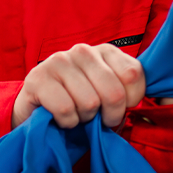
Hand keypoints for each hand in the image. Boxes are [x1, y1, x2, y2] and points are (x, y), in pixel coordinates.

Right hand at [13, 44, 144, 128]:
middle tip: (97, 119)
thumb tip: (135, 104)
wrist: (37, 108)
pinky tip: (60, 117)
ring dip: (84, 119)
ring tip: (76, 114)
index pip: (133, 75)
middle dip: (109, 116)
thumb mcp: (107, 94)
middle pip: (113, 93)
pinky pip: (66, 109)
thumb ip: (127, 92)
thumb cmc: (79, 103)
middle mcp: (83, 50)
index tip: (118, 108)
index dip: (129, 102)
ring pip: (89, 103)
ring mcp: (59, 61)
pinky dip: (67, 122)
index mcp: (106, 51)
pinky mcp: (38, 78)